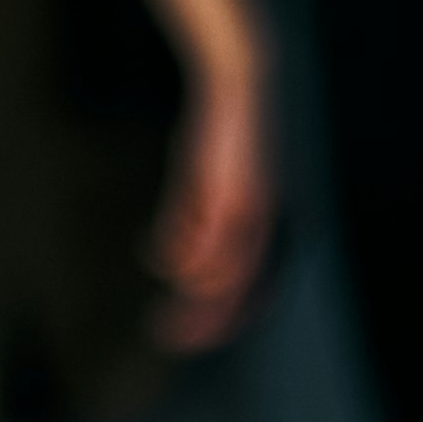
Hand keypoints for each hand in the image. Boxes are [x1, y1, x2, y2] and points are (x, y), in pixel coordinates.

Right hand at [148, 65, 273, 353]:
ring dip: (185, 295)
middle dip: (202, 323)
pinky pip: (202, 239)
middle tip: (164, 337)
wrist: (237, 84)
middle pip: (237, 294)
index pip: (256, 298)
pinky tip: (153, 254)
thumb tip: (172, 264)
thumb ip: (192, 227)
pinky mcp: (226, 191)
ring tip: (161, 304)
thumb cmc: (221, 139)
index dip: (224, 325)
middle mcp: (265, 228)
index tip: (188, 337)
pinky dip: (176, 254)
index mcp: (269, 231)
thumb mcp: (204, 190)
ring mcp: (247, 212)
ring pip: (219, 276)